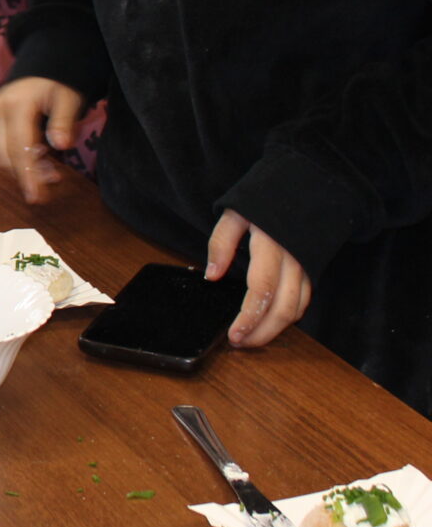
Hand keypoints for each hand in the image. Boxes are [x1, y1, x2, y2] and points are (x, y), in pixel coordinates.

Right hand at [0, 75, 82, 202]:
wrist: (43, 64)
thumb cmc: (59, 81)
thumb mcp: (68, 97)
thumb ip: (64, 121)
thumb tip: (61, 145)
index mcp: (16, 105)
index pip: (18, 146)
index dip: (27, 174)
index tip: (37, 196)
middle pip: (2, 155)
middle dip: (23, 176)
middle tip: (47, 189)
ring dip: (20, 170)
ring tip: (49, 174)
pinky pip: (1, 147)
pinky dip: (17, 160)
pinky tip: (39, 162)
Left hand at [209, 209, 311, 347]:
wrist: (310, 183)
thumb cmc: (267, 196)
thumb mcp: (235, 212)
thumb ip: (221, 243)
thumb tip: (212, 275)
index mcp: (271, 245)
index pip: (261, 290)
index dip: (249, 317)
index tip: (234, 335)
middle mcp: (294, 260)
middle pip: (284, 308)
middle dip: (263, 332)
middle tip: (241, 343)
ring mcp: (307, 265)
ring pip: (298, 309)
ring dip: (276, 329)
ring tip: (252, 337)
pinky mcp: (314, 268)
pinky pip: (305, 300)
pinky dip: (289, 315)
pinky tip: (271, 322)